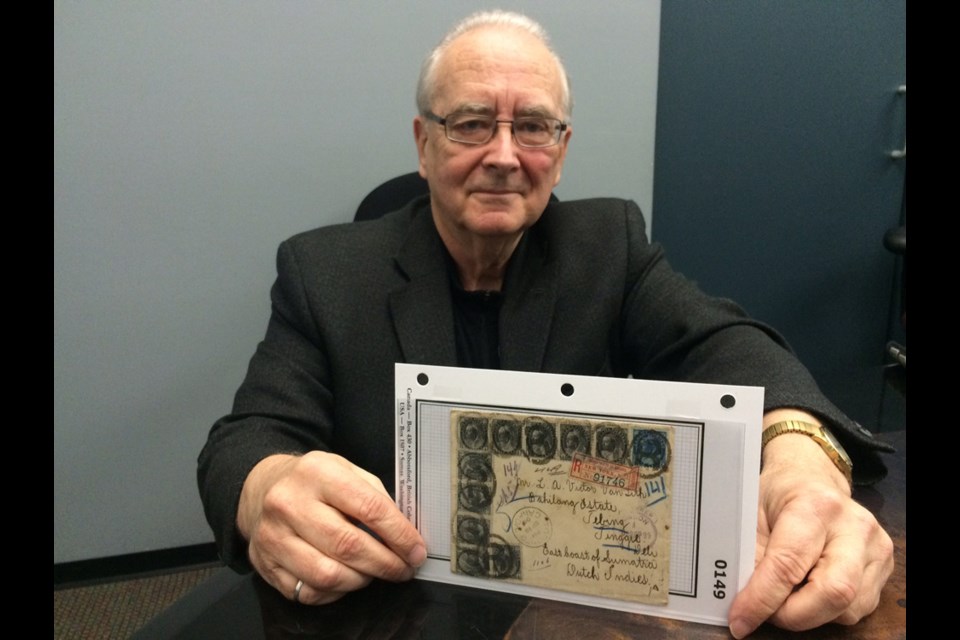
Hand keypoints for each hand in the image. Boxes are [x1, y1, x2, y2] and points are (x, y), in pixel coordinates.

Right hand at [237, 451, 426, 604]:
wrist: (261, 487)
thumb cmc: (313, 481)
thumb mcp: (345, 470)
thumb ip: (375, 496)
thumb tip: (405, 532)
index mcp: (318, 473)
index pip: (369, 508)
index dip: (399, 535)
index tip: (416, 550)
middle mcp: (290, 503)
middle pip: (348, 545)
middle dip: (385, 563)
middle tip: (403, 569)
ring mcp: (273, 536)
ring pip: (328, 574)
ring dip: (361, 580)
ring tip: (373, 572)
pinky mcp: (265, 563)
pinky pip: (308, 592)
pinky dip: (335, 592)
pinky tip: (344, 578)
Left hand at [728, 426, 893, 637]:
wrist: (812, 478)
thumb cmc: (778, 494)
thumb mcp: (751, 514)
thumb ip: (749, 557)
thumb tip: (743, 603)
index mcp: (815, 505)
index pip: (789, 565)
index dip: (762, 600)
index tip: (739, 620)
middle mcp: (854, 526)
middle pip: (833, 593)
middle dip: (793, 616)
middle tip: (765, 612)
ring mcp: (875, 547)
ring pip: (846, 609)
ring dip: (809, 613)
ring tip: (786, 593)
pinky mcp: (884, 565)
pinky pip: (857, 609)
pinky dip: (826, 610)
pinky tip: (809, 588)